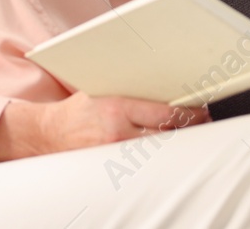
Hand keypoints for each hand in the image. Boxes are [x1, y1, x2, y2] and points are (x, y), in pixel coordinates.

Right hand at [0, 92, 209, 161]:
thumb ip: (129, 89)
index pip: (163, 114)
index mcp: (117, 107)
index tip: (201, 111)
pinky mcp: (110, 165)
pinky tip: (165, 150)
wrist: (47, 133)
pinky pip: (141, 162)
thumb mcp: (101, 88)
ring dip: (174, 142)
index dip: (187, 114)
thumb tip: (162, 85)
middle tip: (202, 122)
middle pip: (164, 135)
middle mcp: (117, 132)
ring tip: (189, 134)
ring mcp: (114, 153)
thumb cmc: (76, 108)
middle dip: (187, 129)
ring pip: (156, 150)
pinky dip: (156, 155)